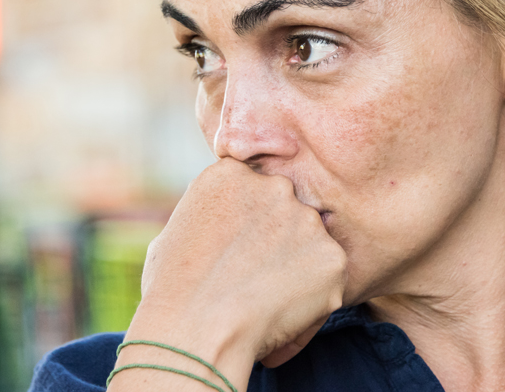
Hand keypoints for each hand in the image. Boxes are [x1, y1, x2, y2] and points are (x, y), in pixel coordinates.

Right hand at [113, 158, 346, 390]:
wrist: (196, 330)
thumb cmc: (172, 290)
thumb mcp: (174, 232)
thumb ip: (210, 217)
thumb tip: (224, 228)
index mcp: (229, 174)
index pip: (251, 189)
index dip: (245, 222)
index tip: (234, 249)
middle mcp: (273, 185)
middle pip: (283, 210)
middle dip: (275, 239)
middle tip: (251, 278)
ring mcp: (306, 219)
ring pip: (308, 242)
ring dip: (295, 266)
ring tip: (262, 301)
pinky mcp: (332, 256)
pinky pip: (327, 277)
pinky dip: (313, 298)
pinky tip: (280, 315)